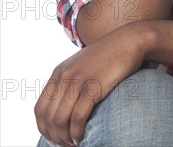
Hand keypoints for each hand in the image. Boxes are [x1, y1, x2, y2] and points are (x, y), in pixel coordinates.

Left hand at [34, 22, 147, 146]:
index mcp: (59, 72)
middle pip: (48, 117)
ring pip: (60, 119)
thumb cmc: (109, 56)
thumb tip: (64, 108)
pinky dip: (77, 132)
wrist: (128, 41)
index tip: (55, 139)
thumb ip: (70, 81)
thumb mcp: (82, 65)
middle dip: (55, 137)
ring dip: (65, 138)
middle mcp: (65, 76)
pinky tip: (82, 137)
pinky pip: (77, 117)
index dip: (44, 129)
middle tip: (66, 145)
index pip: (39, 109)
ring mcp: (78, 80)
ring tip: (75, 143)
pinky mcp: (93, 86)